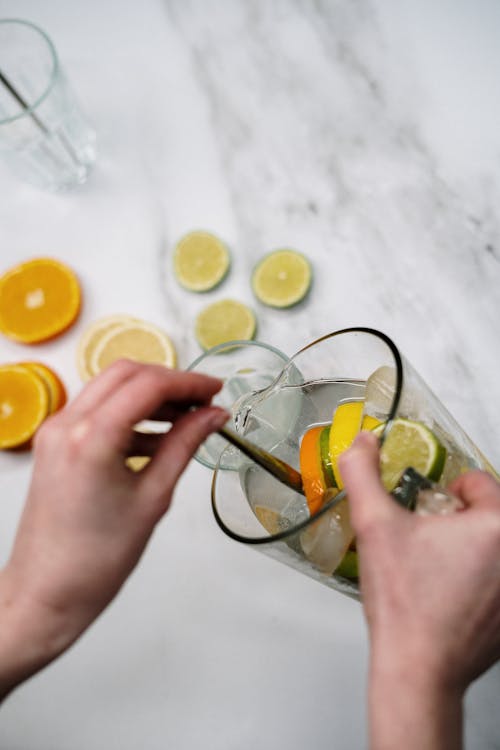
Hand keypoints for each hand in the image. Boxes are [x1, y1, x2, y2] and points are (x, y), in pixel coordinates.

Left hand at [0, 360, 228, 698]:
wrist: (47, 592)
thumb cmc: (95, 560)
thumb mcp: (153, 498)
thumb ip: (184, 446)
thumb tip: (211, 417)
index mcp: (90, 438)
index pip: (148, 385)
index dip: (189, 383)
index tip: (215, 391)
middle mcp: (66, 425)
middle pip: (126, 374)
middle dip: (169, 381)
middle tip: (203, 400)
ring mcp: (55, 432)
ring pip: (110, 387)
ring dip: (149, 395)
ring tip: (186, 419)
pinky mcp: (55, 444)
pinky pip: (97, 411)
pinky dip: (129, 414)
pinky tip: (158, 438)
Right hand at [339, 431, 499, 749]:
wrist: (418, 669)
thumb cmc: (404, 602)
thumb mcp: (373, 525)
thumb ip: (363, 473)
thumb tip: (362, 441)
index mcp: (495, 525)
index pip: (478, 482)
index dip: (444, 492)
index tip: (425, 512)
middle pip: (488, 514)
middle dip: (458, 521)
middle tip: (426, 542)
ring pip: (492, 547)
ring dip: (469, 549)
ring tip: (435, 571)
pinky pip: (496, 579)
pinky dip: (479, 580)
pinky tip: (448, 597)